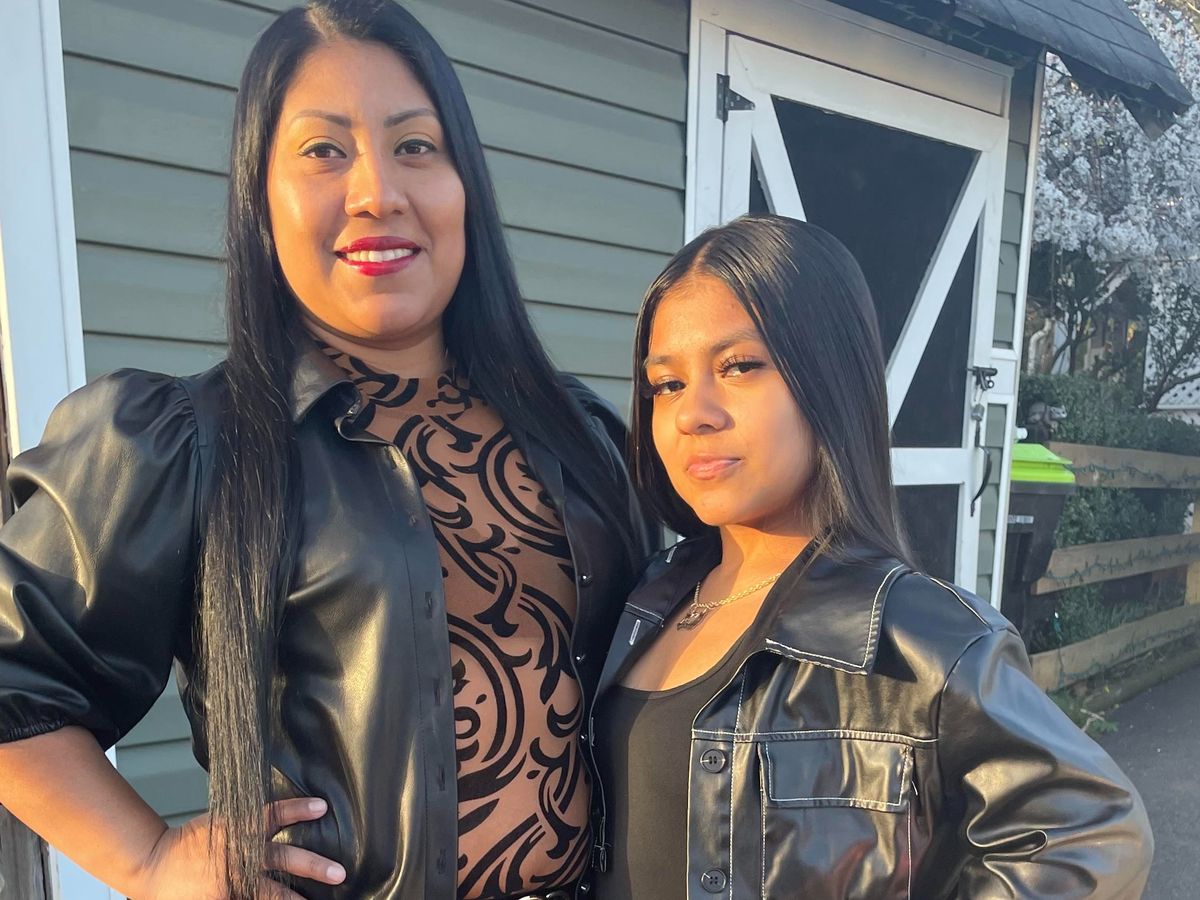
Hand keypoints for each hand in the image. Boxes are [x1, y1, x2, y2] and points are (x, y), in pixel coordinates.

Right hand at [135, 797, 345, 898]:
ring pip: (270, 892)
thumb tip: (281, 822)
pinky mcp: (224, 898)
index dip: (297, 810)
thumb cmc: (191, 843)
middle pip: (283, 858)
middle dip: (313, 866)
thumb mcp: (223, 823)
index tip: (321, 807)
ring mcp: (233, 881)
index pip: (273, 815)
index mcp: (238, 830)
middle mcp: (240, 855)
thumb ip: (252, 824)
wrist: (155, 865)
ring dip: (294, 898)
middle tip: (338, 873)